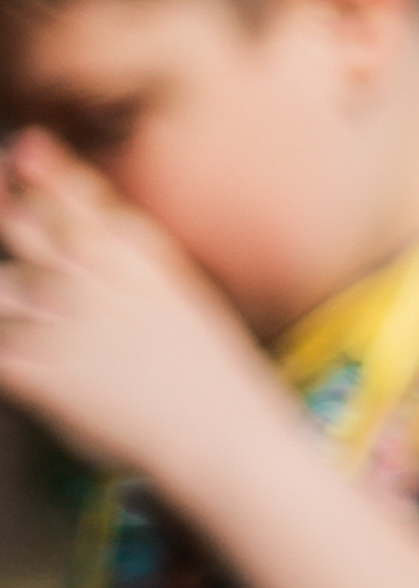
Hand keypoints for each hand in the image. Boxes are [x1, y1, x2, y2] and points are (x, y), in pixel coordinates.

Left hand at [0, 130, 297, 494]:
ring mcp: (67, 324)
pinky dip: (0, 340)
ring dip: (3, 283)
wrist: (228, 440)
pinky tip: (8, 353)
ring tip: (14, 294)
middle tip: (3, 198)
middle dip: (8, 206)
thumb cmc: (221, 390)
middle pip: (28, 226)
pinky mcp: (40, 371)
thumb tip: (104, 269)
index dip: (48, 172)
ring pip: (2, 280)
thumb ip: (143, 283)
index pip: (85, 204)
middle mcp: (99, 283)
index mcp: (143, 266)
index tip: (28, 147)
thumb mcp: (191, 313)